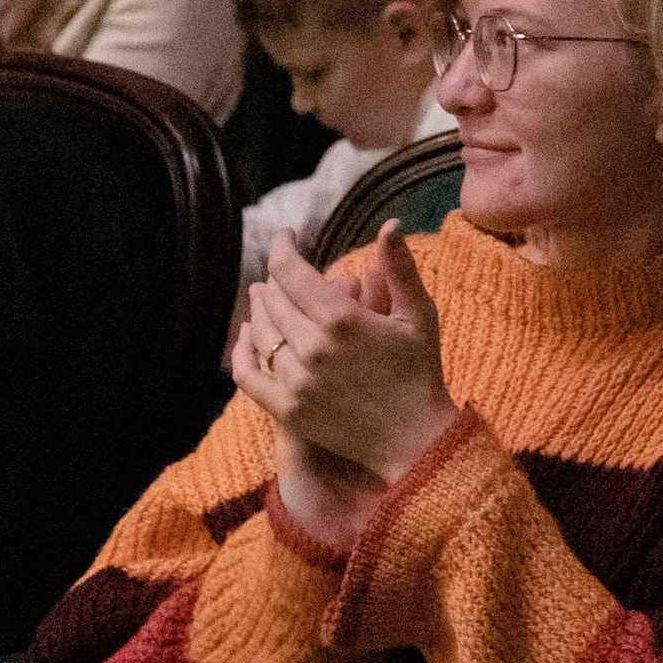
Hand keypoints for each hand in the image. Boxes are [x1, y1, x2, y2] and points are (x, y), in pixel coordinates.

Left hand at [233, 230, 458, 542]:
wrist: (414, 440)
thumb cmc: (420, 372)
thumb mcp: (419, 315)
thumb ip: (400, 268)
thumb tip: (390, 223)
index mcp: (341, 319)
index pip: (290, 270)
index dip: (283, 245)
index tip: (287, 234)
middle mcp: (312, 348)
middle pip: (272, 298)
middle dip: (274, 278)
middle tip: (280, 270)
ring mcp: (296, 382)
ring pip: (260, 332)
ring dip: (259, 309)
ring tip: (263, 296)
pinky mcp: (288, 411)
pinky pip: (247, 374)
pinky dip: (242, 351)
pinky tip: (247, 336)